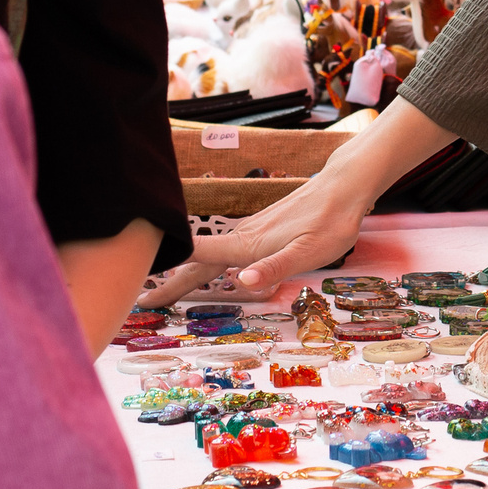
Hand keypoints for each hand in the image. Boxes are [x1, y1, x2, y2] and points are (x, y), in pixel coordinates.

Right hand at [141, 99, 457, 304]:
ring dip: (184, 272)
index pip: (198, 261)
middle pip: (197, 263)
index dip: (171, 279)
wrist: (345, 187)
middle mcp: (242, 237)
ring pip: (208, 255)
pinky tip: (209, 268)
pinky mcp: (260, 228)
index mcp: (248, 246)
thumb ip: (277, 266)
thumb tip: (242, 281)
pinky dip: (205, 261)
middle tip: (142, 301)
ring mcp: (250, 231)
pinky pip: (223, 249)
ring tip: (163, 289)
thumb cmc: (331, 221)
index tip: (143, 295)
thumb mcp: (310, 251)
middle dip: (170, 282)